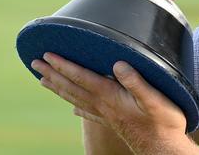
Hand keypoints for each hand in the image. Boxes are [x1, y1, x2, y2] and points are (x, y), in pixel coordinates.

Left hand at [32, 53, 194, 154]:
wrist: (163, 148)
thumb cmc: (162, 122)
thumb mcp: (154, 98)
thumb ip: (136, 81)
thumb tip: (117, 64)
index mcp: (110, 96)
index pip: (81, 77)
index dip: (63, 65)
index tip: (46, 55)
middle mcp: (103, 105)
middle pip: (71, 88)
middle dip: (53, 74)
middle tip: (34, 63)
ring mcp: (106, 115)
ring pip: (75, 99)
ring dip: (58, 88)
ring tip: (44, 81)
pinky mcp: (112, 122)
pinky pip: (87, 112)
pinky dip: (77, 107)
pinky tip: (73, 109)